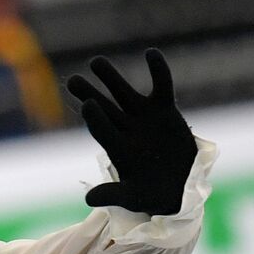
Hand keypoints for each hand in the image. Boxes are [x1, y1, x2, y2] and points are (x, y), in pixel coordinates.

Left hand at [66, 49, 196, 215]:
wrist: (180, 188)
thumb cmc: (153, 195)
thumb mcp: (133, 197)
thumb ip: (113, 195)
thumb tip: (88, 201)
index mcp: (117, 149)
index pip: (102, 130)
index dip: (95, 118)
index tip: (87, 104)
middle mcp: (126, 130)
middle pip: (105, 109)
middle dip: (90, 94)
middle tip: (72, 81)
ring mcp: (144, 118)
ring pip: (124, 93)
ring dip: (111, 78)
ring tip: (95, 62)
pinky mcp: (164, 110)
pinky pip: (162, 85)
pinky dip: (158, 70)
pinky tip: (151, 53)